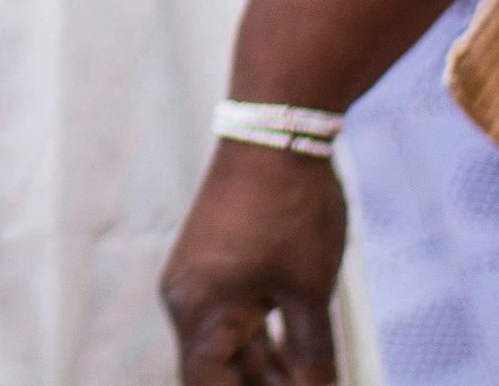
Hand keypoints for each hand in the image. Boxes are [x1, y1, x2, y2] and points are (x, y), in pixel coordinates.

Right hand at [163, 141, 345, 383]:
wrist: (272, 137)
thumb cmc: (290, 214)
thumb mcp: (309, 292)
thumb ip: (311, 354)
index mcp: (199, 309)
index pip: (207, 384)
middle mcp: (186, 298)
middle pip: (217, 369)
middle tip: (310, 385)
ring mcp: (198, 279)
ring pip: (228, 344)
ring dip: (266, 370)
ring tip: (310, 378)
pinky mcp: (213, 264)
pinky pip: (232, 317)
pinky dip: (262, 341)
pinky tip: (296, 354)